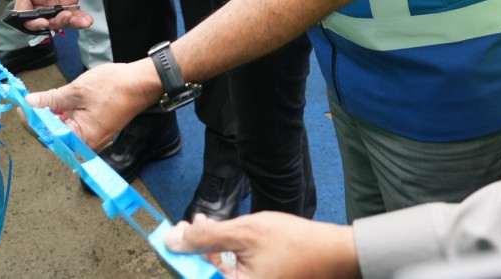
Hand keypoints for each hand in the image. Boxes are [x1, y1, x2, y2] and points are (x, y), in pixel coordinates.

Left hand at [28, 58, 161, 151]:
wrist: (142, 83)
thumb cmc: (115, 86)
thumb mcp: (77, 90)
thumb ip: (51, 99)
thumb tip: (30, 103)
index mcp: (81, 138)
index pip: (46, 135)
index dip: (30, 120)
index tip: (20, 106)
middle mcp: (86, 145)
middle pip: (54, 136)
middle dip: (39, 119)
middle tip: (27, 101)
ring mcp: (92, 139)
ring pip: (63, 131)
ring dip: (51, 117)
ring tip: (41, 100)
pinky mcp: (96, 131)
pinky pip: (74, 128)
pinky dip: (64, 116)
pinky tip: (58, 103)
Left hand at [163, 213, 360, 278]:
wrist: (333, 254)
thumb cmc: (295, 244)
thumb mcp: (246, 233)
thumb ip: (206, 237)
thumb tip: (173, 239)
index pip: (192, 277)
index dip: (175, 258)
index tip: (166, 237)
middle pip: (202, 277)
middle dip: (191, 253)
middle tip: (185, 228)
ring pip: (215, 275)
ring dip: (205, 254)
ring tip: (202, 226)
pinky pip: (229, 277)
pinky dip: (221, 260)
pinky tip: (221, 239)